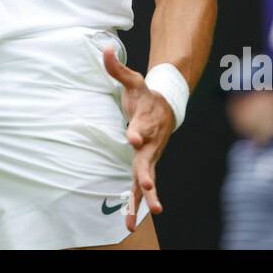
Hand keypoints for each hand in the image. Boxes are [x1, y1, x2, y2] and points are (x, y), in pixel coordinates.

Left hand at [104, 50, 174, 232]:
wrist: (167, 108)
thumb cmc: (146, 95)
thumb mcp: (133, 79)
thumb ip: (117, 68)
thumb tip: (105, 49)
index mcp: (145, 122)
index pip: (141, 127)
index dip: (137, 131)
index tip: (133, 136)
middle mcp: (150, 143)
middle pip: (148, 159)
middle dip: (146, 171)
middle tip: (145, 182)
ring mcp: (149, 157)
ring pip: (147, 180)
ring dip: (145, 198)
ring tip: (145, 216)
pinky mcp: (145, 167)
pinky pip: (141, 189)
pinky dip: (136, 206)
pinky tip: (128, 224)